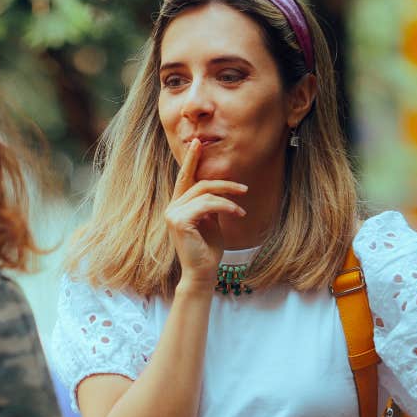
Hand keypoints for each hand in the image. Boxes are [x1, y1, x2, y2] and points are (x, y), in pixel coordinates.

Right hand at [164, 138, 247, 287]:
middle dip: (223, 183)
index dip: (190, 160)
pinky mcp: (179, 221)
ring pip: (204, 192)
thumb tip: (219, 190)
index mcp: (178, 206)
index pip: (184, 179)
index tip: (197, 143)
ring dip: (228, 198)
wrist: (202, 273)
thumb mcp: (211, 222)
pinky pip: (207, 204)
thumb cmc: (208, 251)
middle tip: (244, 189)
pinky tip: (236, 214)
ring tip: (242, 209)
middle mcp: (172, 208)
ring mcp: (173, 214)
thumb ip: (210, 205)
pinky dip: (225, 206)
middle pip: (198, 183)